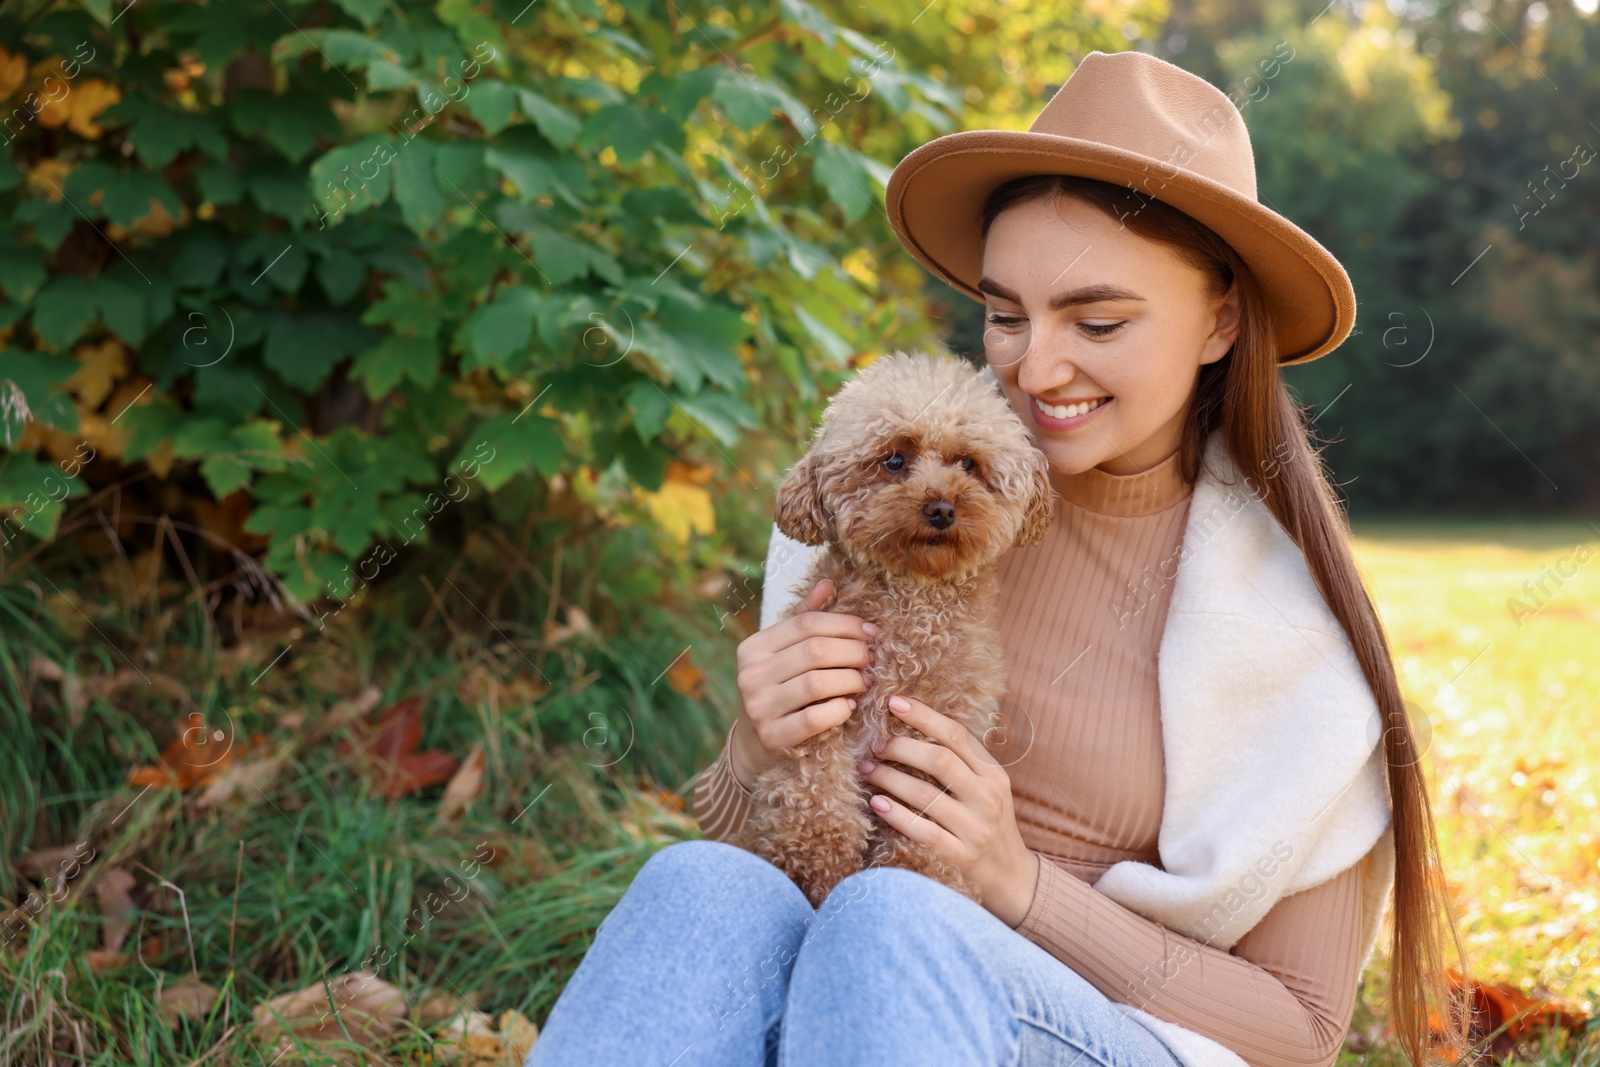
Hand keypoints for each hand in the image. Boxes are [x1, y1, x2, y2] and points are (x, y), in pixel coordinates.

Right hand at [729, 577, 874, 787]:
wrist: (753, 744)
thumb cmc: (778, 689)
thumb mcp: (783, 653)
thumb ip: (804, 619)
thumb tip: (829, 583)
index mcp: (754, 647)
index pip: (806, 624)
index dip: (844, 624)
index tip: (871, 631)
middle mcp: (751, 674)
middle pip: (815, 651)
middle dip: (854, 652)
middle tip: (872, 658)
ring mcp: (759, 707)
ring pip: (817, 683)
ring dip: (851, 680)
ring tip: (865, 682)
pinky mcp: (773, 737)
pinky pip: (814, 719)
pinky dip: (839, 710)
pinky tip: (849, 706)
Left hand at [858, 693, 1040, 927]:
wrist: (1011, 877)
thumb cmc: (988, 824)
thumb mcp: (987, 788)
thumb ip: (962, 761)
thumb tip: (916, 725)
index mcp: (993, 775)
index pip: (957, 736)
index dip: (924, 716)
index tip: (894, 702)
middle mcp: (987, 798)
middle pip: (940, 761)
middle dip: (901, 747)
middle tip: (875, 745)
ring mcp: (975, 829)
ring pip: (925, 795)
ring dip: (890, 778)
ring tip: (868, 770)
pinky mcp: (960, 857)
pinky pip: (923, 831)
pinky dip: (897, 815)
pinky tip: (877, 803)